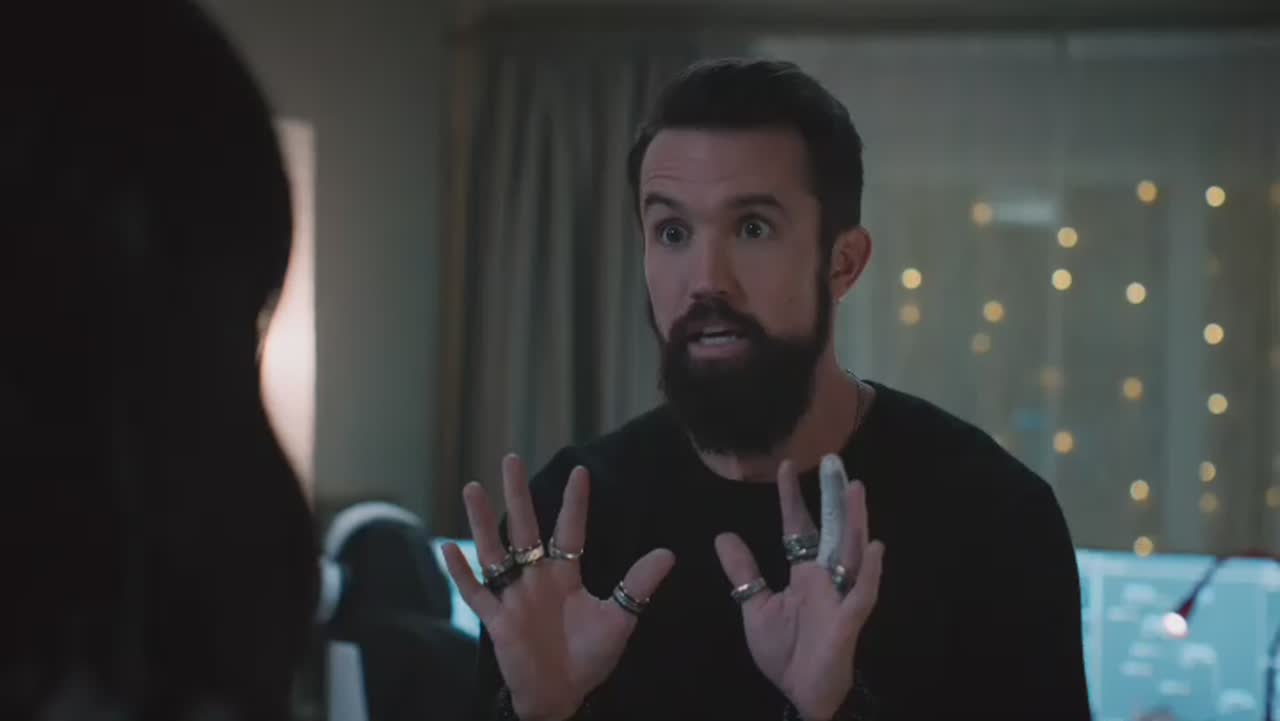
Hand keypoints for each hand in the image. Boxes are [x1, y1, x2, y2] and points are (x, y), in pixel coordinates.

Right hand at [441, 455, 675, 720]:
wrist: (562, 695)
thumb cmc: (588, 657)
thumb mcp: (618, 619)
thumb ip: (637, 586)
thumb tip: (669, 553)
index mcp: (565, 575)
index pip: (570, 530)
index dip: (575, 503)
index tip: (580, 470)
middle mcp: (536, 578)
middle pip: (525, 528)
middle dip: (518, 494)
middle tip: (511, 458)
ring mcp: (514, 597)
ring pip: (494, 552)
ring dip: (483, 522)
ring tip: (473, 488)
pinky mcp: (497, 620)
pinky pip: (476, 593)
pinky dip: (462, 573)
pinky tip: (450, 548)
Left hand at [715, 457, 884, 720]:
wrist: (797, 694)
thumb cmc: (784, 653)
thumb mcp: (756, 607)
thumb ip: (744, 573)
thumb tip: (723, 536)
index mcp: (804, 574)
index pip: (798, 528)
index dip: (792, 499)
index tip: (785, 467)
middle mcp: (826, 579)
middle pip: (833, 532)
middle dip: (834, 500)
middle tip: (834, 463)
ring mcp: (840, 597)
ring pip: (852, 553)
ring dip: (856, 523)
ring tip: (856, 490)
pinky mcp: (849, 621)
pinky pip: (863, 594)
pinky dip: (870, 571)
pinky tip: (875, 547)